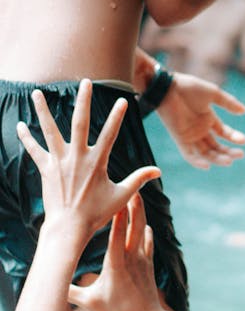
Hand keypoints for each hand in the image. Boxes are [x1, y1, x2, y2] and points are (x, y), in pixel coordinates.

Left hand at [17, 79, 159, 237]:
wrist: (68, 227)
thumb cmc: (96, 213)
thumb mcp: (122, 196)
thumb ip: (139, 179)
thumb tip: (158, 171)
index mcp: (97, 162)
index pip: (111, 134)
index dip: (118, 117)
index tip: (124, 100)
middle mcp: (77, 157)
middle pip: (80, 123)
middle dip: (84, 101)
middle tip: (86, 82)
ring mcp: (59, 162)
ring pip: (50, 130)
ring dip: (42, 110)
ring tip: (36, 92)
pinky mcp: (46, 169)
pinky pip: (34, 150)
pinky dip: (27, 138)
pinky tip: (19, 125)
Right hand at [68, 194, 164, 310]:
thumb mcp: (90, 303)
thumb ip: (69, 292)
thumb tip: (49, 285)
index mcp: (116, 264)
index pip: (118, 236)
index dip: (119, 217)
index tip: (118, 200)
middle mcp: (132, 258)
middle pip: (135, 227)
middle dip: (134, 207)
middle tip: (133, 189)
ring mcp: (143, 260)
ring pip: (143, 231)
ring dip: (140, 214)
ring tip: (137, 198)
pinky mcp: (149, 264)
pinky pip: (148, 242)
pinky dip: (146, 232)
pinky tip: (146, 225)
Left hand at [157, 71, 244, 169]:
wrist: (167, 86)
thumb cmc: (189, 87)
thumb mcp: (213, 93)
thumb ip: (228, 103)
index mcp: (208, 119)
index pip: (224, 133)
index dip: (234, 138)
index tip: (243, 140)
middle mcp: (200, 129)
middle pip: (216, 146)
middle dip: (228, 151)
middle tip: (240, 154)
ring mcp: (190, 135)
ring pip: (206, 152)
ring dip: (217, 158)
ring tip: (229, 161)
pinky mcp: (179, 138)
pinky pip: (188, 154)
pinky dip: (196, 162)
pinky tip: (207, 165)